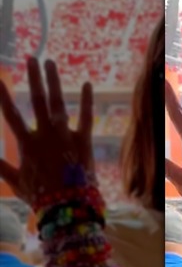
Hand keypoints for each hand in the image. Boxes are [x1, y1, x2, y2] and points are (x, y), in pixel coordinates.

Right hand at [0, 58, 93, 204]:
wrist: (69, 207)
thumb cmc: (41, 197)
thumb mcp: (16, 182)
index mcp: (27, 144)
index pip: (11, 115)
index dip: (3, 96)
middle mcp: (45, 136)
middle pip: (37, 101)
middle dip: (34, 78)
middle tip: (32, 59)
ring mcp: (66, 137)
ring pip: (59, 104)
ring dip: (55, 82)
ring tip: (51, 63)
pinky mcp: (85, 142)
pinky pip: (87, 118)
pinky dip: (87, 101)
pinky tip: (87, 84)